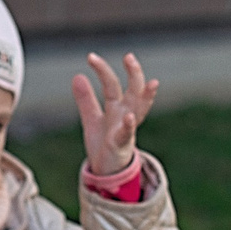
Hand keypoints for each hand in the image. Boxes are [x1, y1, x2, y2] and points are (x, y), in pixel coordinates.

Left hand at [72, 52, 158, 177]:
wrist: (106, 172)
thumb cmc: (103, 144)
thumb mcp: (91, 119)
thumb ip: (86, 99)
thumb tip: (77, 75)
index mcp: (117, 107)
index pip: (112, 84)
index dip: (102, 70)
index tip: (90, 57)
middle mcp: (125, 115)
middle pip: (134, 91)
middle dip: (134, 74)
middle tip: (130, 57)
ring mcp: (126, 129)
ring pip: (139, 110)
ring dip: (146, 97)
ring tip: (153, 83)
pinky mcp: (121, 145)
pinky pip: (127, 134)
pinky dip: (128, 125)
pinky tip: (129, 117)